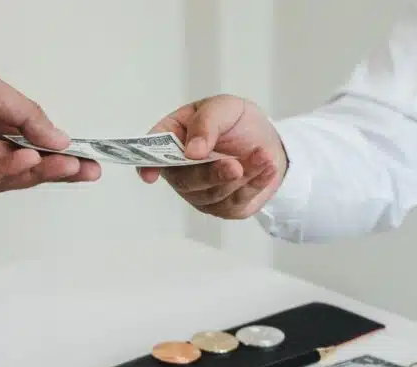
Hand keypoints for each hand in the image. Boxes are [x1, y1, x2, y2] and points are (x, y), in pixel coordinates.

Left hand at [0, 13, 98, 198]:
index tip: (87, 160)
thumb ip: (27, 117)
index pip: (28, 146)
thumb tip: (60, 138)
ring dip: (34, 170)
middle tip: (84, 170)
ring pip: (2, 178)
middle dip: (54, 169)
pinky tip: (25, 159)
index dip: (58, 155)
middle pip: (19, 168)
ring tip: (62, 163)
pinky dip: (4, 171)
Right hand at [139, 94, 286, 218]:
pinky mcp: (224, 208)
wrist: (269, 142)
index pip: (151, 154)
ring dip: (241, 176)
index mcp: (173, 140)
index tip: (150, 174)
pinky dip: (254, 183)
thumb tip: (191, 151)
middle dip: (211, 174)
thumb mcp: (224, 107)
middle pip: (185, 181)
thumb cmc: (237, 122)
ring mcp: (201, 194)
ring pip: (214, 194)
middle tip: (234, 166)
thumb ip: (206, 123)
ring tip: (263, 155)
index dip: (147, 165)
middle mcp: (181, 171)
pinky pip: (235, 202)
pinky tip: (267, 167)